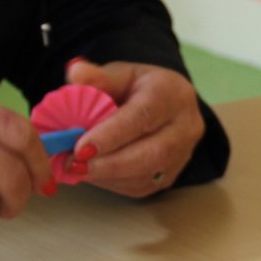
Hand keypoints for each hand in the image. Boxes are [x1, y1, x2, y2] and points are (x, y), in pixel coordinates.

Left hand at [65, 59, 205, 197]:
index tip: (81, 148)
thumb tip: (76, 73)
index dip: (112, 135)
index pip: (143, 116)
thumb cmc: (138, 88)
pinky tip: (92, 173)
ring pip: (147, 174)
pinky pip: (141, 186)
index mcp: (172, 93)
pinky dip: (112, 182)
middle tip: (74, 165)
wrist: (163, 105)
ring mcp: (183, 154)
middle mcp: (185, 126)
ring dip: (107, 175)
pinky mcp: (171, 174)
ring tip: (76, 169)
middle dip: (109, 163)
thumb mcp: (120, 74)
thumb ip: (97, 76)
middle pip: (152, 152)